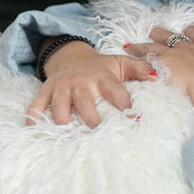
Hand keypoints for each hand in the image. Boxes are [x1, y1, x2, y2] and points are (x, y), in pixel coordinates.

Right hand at [27, 42, 154, 127]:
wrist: (70, 55)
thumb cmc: (100, 66)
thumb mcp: (120, 63)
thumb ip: (140, 68)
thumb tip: (159, 76)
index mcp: (101, 78)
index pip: (116, 93)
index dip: (126, 106)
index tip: (135, 120)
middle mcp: (81, 84)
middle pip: (85, 103)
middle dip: (90, 118)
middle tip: (96, 130)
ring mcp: (61, 88)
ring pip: (60, 106)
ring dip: (63, 122)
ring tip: (67, 137)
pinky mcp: (46, 91)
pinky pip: (37, 105)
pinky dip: (34, 118)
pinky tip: (34, 130)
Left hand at [123, 25, 193, 108]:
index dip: (191, 32)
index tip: (186, 31)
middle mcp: (190, 50)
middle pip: (171, 38)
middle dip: (161, 34)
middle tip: (152, 31)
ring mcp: (175, 59)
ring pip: (152, 48)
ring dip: (140, 47)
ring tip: (130, 46)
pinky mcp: (163, 71)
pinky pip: (143, 65)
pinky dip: (135, 65)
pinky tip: (128, 66)